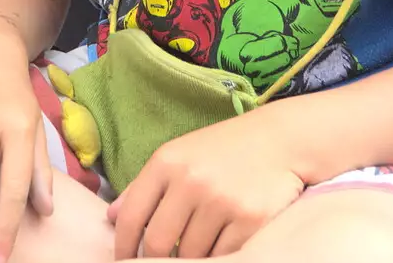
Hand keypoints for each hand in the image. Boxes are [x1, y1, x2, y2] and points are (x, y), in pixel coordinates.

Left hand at [110, 108, 303, 258]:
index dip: (122, 246)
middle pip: (157, 242)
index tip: (123, 260)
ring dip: (188, 258)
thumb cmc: (222, 151)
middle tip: (157, 262)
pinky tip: (216, 246)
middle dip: (153, 259)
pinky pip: (222, 256)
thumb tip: (112, 218)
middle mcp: (191, 181)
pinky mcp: (250, 221)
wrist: (280, 141)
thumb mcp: (178, 156)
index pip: (131, 217)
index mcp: (166, 163)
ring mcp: (221, 202)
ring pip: (190, 254)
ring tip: (193, 247)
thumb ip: (144, 187)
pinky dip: (217, 257)